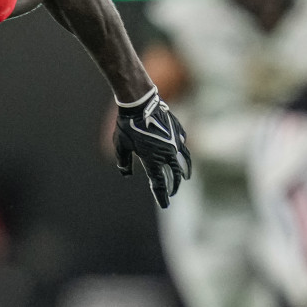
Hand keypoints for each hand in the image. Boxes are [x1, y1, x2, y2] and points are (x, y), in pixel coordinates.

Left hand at [114, 87, 191, 208]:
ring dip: (184, 171)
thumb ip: (124, 162)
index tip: (165, 204)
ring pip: (183, 160)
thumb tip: (126, 174)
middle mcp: (166, 153)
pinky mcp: (178, 130)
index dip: (162, 195)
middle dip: (173, 186)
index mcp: (152, 159)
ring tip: (185, 177)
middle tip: (172, 192)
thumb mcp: (121, 146)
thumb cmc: (128, 125)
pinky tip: (180, 153)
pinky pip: (181, 144)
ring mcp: (174, 141)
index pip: (159, 183)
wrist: (140, 102)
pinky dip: (181, 151)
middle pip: (174, 174)